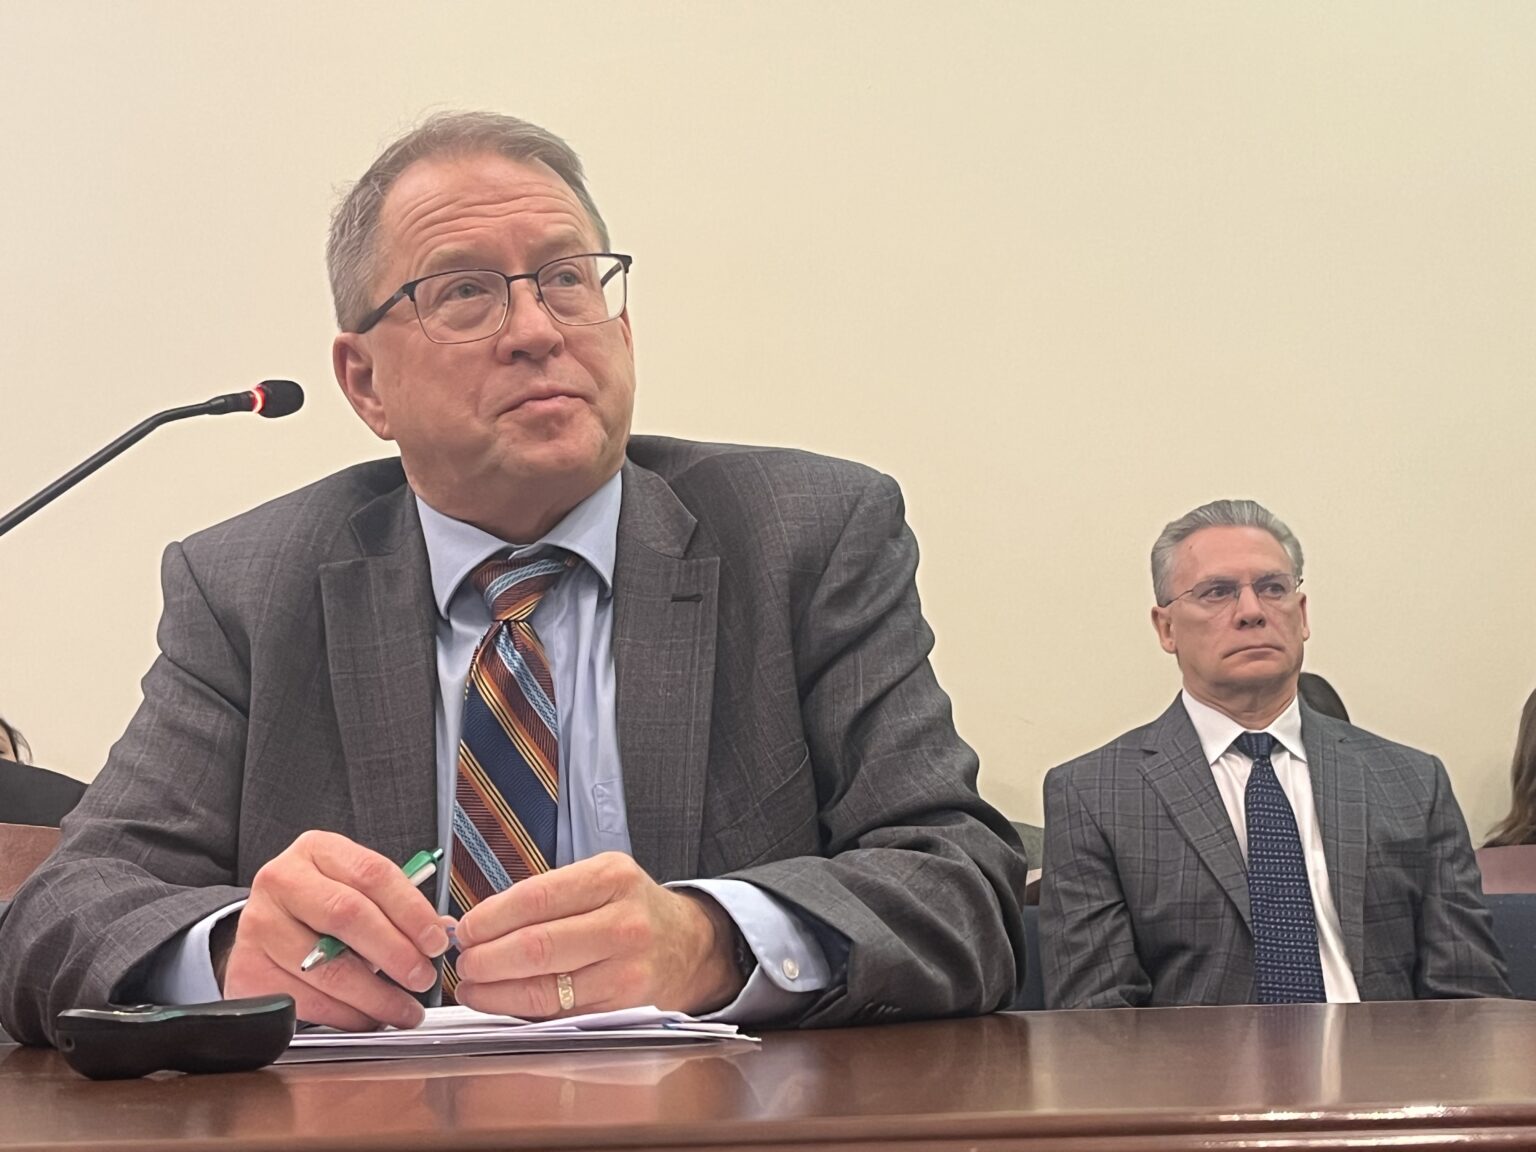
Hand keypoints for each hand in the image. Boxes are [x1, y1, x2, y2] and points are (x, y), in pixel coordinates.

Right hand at [220, 830, 449, 1030]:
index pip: (373, 873)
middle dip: (395, 952)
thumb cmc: (320, 907)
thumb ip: (395, 906)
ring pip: (327, 967)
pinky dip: (346, 1016)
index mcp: (317, 850)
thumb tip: (442, 932)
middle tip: (423, 978)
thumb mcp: (354, 889)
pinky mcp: (247, 970)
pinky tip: (369, 1018)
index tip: (436, 940)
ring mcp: (258, 925)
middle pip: (348, 915)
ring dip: (376, 996)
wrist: (263, 929)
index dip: (411, 911)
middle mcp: (282, 880)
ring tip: (405, 1009)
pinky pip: (306, 1000)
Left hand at [451, 852, 745, 1017]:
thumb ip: (546, 896)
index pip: (536, 897)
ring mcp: (626, 970)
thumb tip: (479, 923)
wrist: (687, 945)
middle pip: (537, 947)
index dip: (490, 918)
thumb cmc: (631, 910)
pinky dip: (522, 1011)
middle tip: (464, 963)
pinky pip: (560, 1015)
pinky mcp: (623, 1009)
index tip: (465, 929)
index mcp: (612, 878)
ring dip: (496, 992)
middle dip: (486, 959)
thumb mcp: (600, 879)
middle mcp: (624, 923)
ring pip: (545, 990)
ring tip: (474, 986)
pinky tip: (504, 1002)